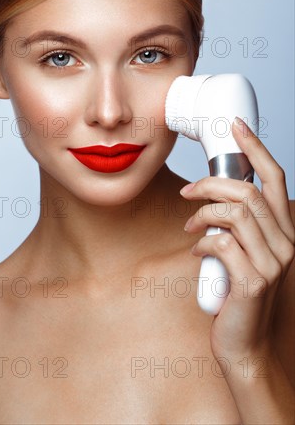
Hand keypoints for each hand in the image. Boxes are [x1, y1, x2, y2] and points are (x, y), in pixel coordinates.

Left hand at [180, 116, 294, 360]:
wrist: (246, 345)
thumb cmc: (240, 295)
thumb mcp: (247, 253)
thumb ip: (241, 226)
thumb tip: (213, 197)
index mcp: (286, 232)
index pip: (276, 178)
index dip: (256, 148)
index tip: (235, 127)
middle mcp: (286, 244)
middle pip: (248, 192)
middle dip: (211, 183)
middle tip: (187, 192)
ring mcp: (272, 264)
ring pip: (234, 213)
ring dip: (202, 213)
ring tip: (189, 224)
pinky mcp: (252, 281)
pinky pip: (220, 243)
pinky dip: (201, 241)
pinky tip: (196, 250)